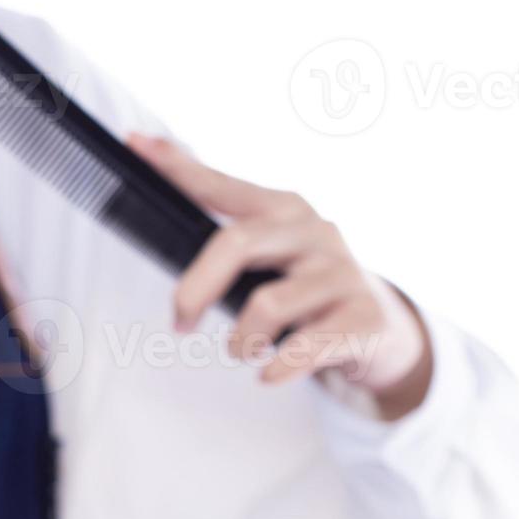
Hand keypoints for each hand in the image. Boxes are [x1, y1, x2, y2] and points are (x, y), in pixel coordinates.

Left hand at [128, 134, 432, 419]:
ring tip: (245, 350)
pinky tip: (270, 374)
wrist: (384, 328)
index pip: (222, 185)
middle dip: (194, 289)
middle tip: (180, 323)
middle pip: (236, 243)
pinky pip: (306, 347)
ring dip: (242, 341)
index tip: (135, 144)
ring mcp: (343, 272)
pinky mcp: (364, 315)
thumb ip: (227, 240)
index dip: (179, 167)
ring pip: (267, 305)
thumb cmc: (308, 289)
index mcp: (285, 209)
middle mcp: (315, 231)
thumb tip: (164, 214)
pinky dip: (279, 367)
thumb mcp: (273, 256)